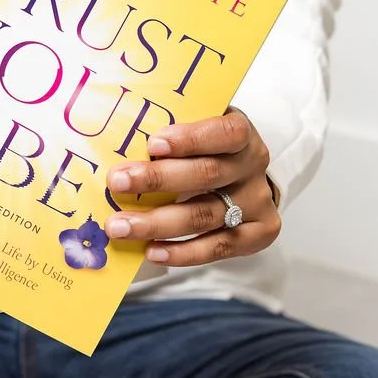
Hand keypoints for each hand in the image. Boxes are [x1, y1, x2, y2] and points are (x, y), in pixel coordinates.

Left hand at [103, 107, 278, 266]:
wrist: (245, 176)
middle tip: (118, 182)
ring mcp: (257, 202)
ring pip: (205, 215)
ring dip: (158, 223)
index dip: (190, 139)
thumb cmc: (209, 147)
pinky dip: (183, 253)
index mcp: (242, 133)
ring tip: (120, 226)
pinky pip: (218, 247)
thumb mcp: (198, 125)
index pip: (224, 133)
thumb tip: (121, 134)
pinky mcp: (259, 233)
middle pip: (207, 175)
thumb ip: (172, 125)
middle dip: (158, 179)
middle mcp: (253, 166)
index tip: (153, 144)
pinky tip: (151, 251)